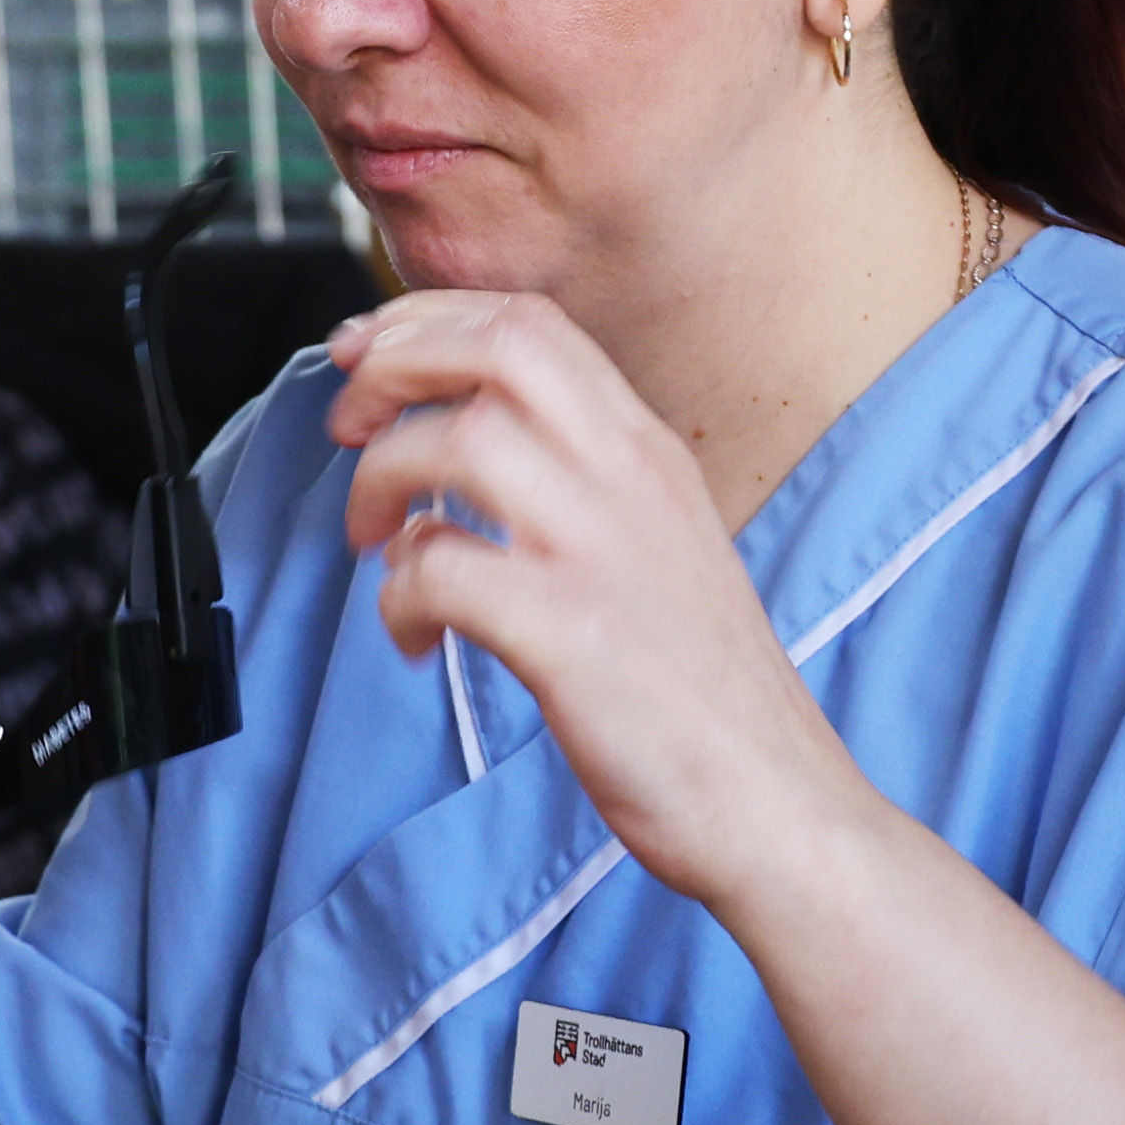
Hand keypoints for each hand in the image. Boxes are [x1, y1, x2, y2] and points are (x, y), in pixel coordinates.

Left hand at [326, 290, 868, 914]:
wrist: (776, 802)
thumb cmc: (703, 693)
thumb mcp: (659, 545)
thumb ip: (578, 486)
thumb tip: (459, 453)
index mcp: (648, 453)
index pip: (530, 325)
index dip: (429, 322)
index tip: (370, 357)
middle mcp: (630, 480)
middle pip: (495, 346)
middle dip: (394, 365)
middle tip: (348, 426)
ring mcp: (603, 553)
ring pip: (461, 440)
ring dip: (383, 480)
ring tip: (375, 543)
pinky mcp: (572, 636)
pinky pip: (445, 569)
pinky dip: (401, 595)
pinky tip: (414, 636)